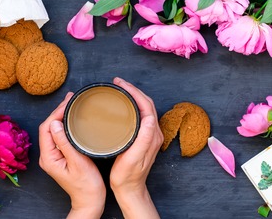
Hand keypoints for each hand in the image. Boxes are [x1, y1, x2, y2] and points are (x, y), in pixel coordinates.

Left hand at [39, 92, 105, 218]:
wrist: (90, 201)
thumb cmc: (86, 186)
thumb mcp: (77, 162)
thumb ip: (65, 142)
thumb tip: (55, 123)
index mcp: (49, 157)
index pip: (46, 128)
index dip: (55, 113)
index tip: (67, 103)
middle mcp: (48, 156)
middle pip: (48, 127)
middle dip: (58, 111)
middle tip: (71, 98)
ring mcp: (54, 156)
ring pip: (54, 130)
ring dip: (61, 116)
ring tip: (71, 104)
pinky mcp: (61, 155)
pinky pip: (60, 135)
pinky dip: (65, 124)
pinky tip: (73, 118)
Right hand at [110, 77, 162, 218]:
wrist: (129, 189)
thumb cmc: (127, 176)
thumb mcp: (134, 158)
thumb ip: (144, 139)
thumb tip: (150, 118)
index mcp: (152, 135)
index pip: (146, 105)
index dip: (134, 91)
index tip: (120, 84)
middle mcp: (153, 133)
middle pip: (146, 103)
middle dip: (133, 90)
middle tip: (117, 83)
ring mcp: (149, 135)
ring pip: (144, 108)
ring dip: (133, 96)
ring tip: (119, 89)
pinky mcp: (143, 138)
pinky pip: (140, 115)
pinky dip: (132, 105)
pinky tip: (123, 105)